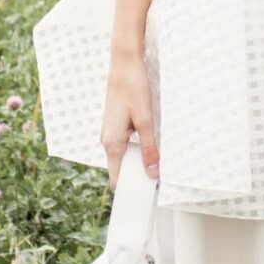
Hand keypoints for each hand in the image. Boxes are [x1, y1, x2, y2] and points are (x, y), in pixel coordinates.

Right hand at [102, 48, 158, 190]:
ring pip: (123, 156)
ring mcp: (110, 132)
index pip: (115, 178)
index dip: (128, 189)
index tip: (142, 197)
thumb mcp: (146, 121)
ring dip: (137, 162)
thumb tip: (153, 172)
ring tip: (156, 165)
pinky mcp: (115, 125)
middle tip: (156, 182)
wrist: (124, 66)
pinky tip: (149, 146)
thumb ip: (149, 148)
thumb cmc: (133, 90)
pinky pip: (124, 145)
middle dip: (136, 176)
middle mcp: (107, 140)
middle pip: (120, 168)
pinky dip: (136, 150)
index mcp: (112, 143)